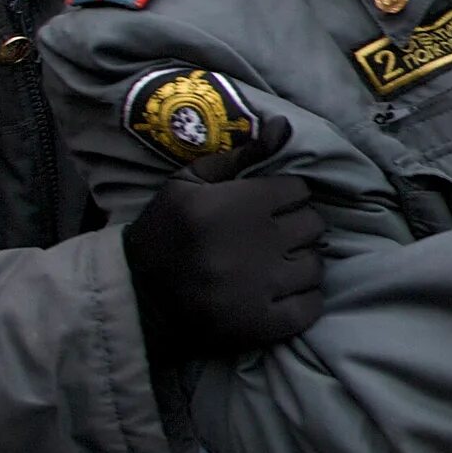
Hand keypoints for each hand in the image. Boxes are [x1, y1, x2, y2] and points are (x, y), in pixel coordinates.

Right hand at [121, 126, 328, 358]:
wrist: (137, 298)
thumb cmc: (165, 232)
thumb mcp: (189, 183)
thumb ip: (240, 155)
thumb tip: (282, 127)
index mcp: (236, 205)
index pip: (298, 189)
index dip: (285, 196)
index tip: (269, 207)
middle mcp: (255, 244)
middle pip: (312, 225)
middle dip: (296, 227)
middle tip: (273, 237)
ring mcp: (262, 288)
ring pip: (315, 265)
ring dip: (300, 263)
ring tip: (276, 266)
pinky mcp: (263, 325)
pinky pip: (311, 306)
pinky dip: (303, 299)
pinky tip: (282, 293)